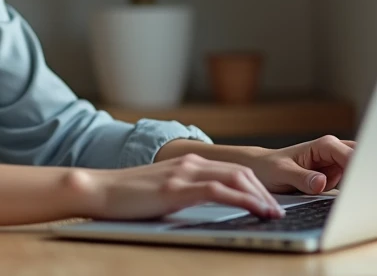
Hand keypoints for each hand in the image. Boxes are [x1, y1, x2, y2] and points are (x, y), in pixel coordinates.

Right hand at [73, 153, 285, 220]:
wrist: (98, 189)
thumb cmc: (127, 196)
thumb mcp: (163, 191)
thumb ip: (185, 192)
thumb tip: (206, 208)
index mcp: (189, 162)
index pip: (234, 169)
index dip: (257, 185)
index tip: (271, 202)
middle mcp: (191, 162)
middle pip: (241, 171)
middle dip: (265, 191)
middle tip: (278, 211)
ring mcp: (184, 173)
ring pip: (236, 177)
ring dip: (260, 196)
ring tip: (273, 214)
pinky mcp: (177, 188)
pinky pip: (219, 191)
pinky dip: (242, 199)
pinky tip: (254, 210)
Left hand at [244, 135, 356, 194]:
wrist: (261, 170)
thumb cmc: (269, 167)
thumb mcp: (281, 173)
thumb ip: (302, 178)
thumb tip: (321, 183)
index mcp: (324, 146)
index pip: (350, 155)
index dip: (360, 167)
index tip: (365, 182)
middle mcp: (334, 153)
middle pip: (361, 161)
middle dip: (367, 174)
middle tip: (369, 192)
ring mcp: (336, 166)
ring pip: (359, 174)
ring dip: (360, 185)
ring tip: (356, 199)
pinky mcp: (335, 178)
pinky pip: (350, 185)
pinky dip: (352, 193)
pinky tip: (350, 202)